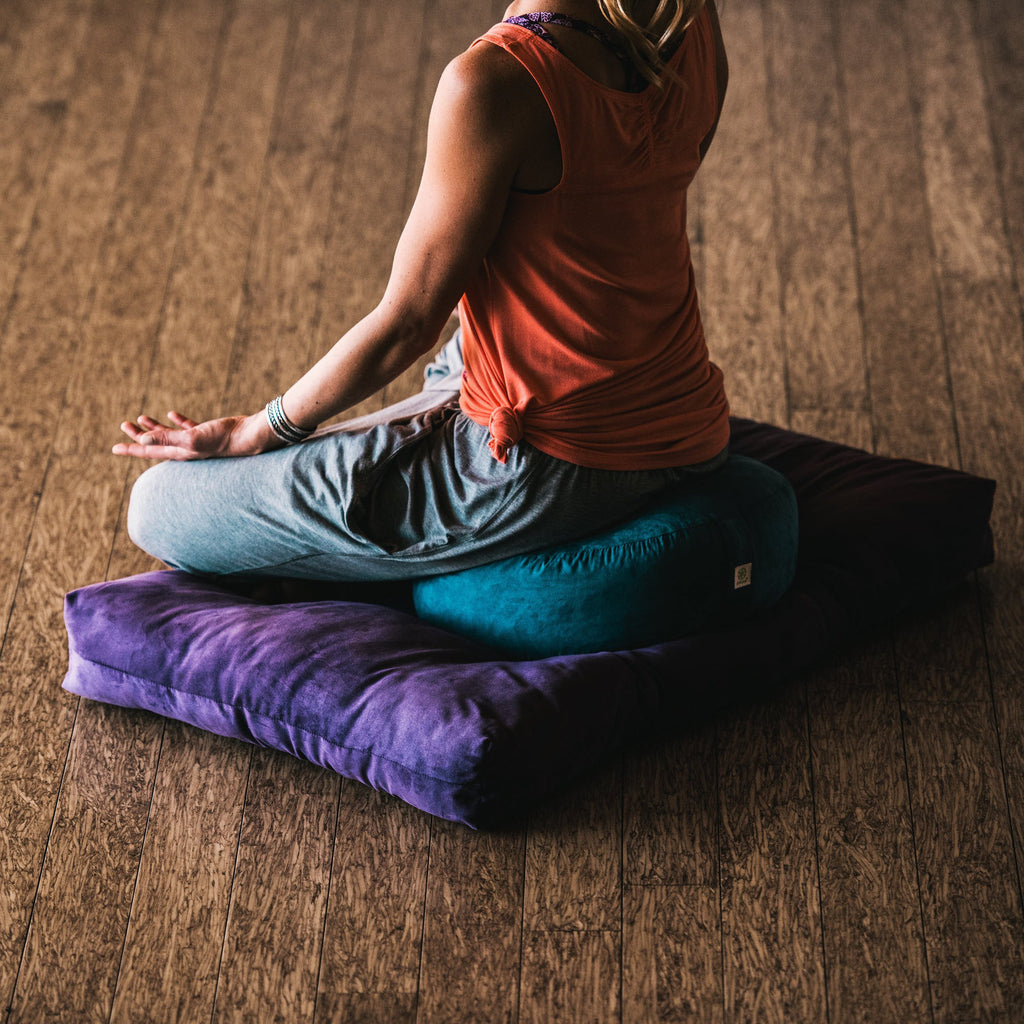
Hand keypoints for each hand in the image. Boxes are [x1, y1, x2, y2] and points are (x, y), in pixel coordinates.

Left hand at [112, 410, 278, 460]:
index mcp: (179, 452)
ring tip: (142, 418)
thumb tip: (141, 440)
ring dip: (155, 427)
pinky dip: (177, 421)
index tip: (113, 449)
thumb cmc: (221, 439)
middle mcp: (185, 449)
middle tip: (124, 425)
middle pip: (155, 443)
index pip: (149, 451)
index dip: (131, 449)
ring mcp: (195, 442)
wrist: (247, 437)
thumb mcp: (191, 439)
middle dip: (138, 435)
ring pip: (169, 435)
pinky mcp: (206, 433)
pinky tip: (172, 414)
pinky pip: (187, 427)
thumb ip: (166, 439)